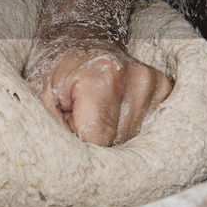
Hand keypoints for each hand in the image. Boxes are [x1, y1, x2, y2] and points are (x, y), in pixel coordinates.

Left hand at [25, 28, 172, 145]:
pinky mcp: (165, 90)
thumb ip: (55, 130)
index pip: (98, 139)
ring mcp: (156, 84)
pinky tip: (114, 111)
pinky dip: (128, 128)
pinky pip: (148, 129)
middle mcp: (137, 78)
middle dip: (95, 139)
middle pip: (119, 142)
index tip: (68, 129)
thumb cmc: (56, 71)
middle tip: (79, 116)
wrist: (79, 39)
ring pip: (134, 140)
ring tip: (96, 111)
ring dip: (112, 135)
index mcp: (104, 76)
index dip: (79, 143)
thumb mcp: (40, 97)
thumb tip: (73, 167)